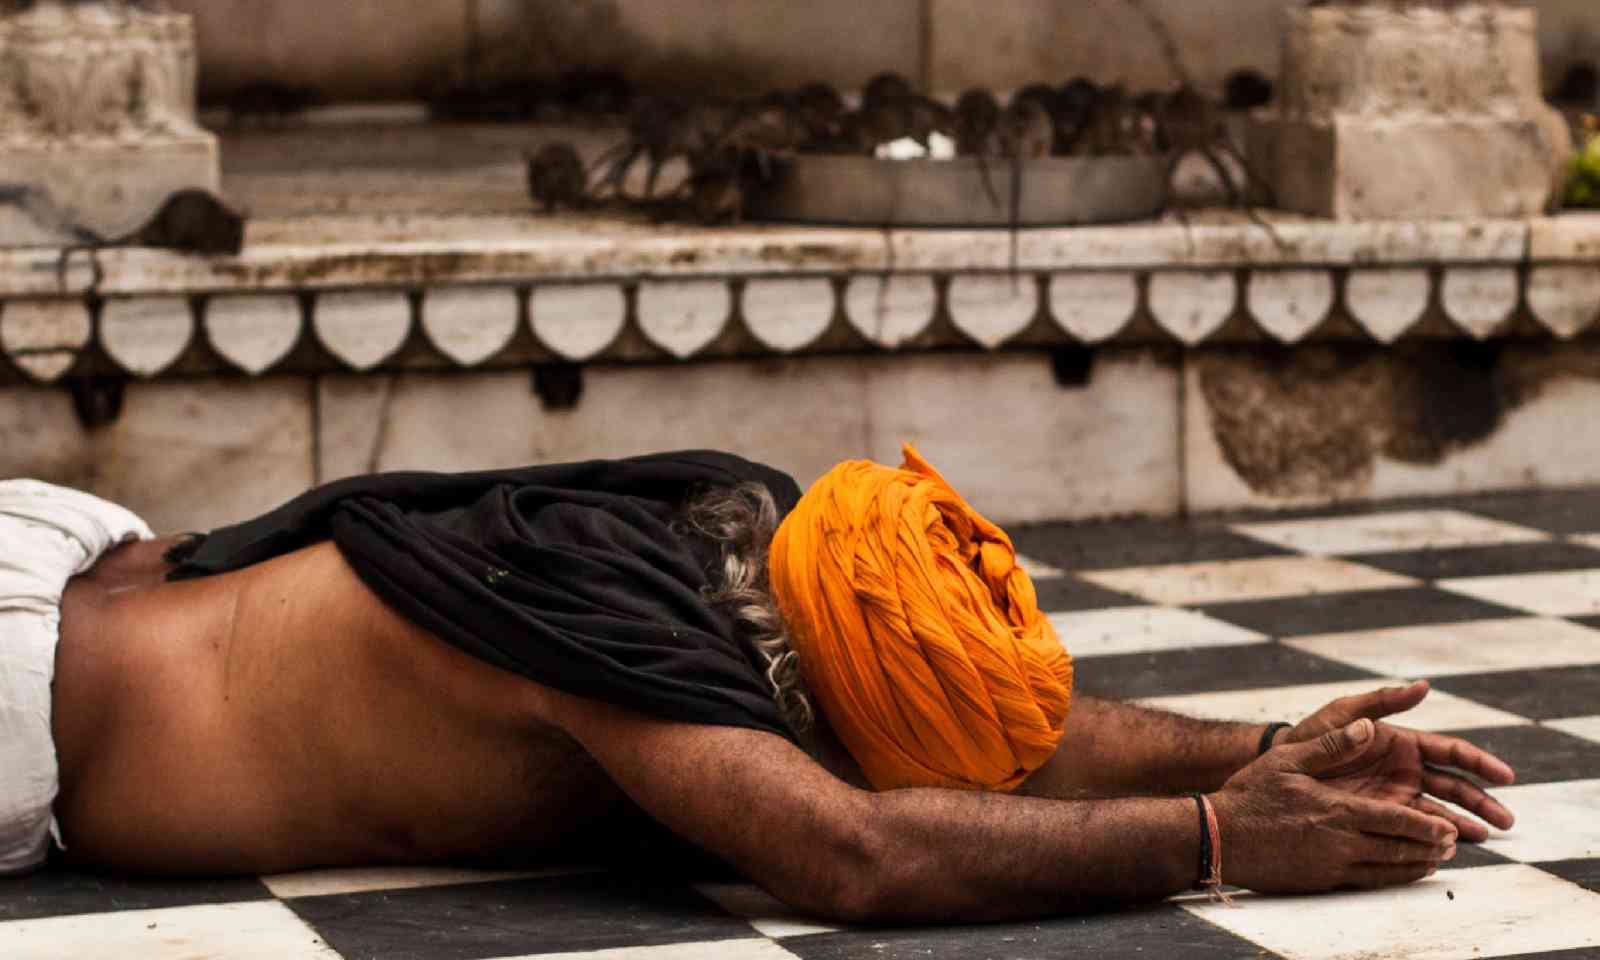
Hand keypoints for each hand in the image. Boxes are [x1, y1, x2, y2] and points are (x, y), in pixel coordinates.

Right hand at [1214, 719, 1458, 893]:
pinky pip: (1366, 882)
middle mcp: (1340, 841)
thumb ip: (1332, 746)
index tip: (1449, 828)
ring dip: (1416, 865)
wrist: (1220, 836)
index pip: (1397, 821)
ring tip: (1435, 861)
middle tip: (1452, 844)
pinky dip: (1391, 878)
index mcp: (1337, 810)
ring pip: (1387, 869)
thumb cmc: (1250, 794)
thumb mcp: (1288, 760)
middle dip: (1430, 847)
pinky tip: (1398, 873)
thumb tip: (1367, 727)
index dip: (1427, 826)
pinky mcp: (1320, 879)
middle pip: (1399, 849)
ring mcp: (1331, 864)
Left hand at [1278, 680, 1514, 841]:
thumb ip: (1383, 702)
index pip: (1451, 752)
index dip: (1480, 763)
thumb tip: (1423, 685)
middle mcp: (1407, 770)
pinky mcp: (1383, 816)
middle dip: (1482, 802)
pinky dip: (1434, 838)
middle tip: (1507, 821)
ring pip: (1440, 810)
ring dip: (1465, 824)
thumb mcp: (1344, 713)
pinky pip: (1415, 828)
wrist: (1281, 765)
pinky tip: (1450, 849)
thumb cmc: (1312, 734)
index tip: (1505, 777)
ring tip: (1486, 838)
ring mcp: (1397, 794)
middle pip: (1455, 786)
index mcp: (1403, 743)